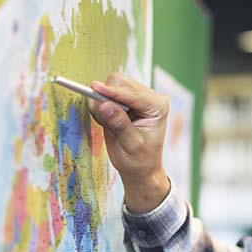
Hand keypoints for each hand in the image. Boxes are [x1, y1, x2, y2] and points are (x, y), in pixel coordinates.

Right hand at [89, 72, 170, 212]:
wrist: (141, 168)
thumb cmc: (140, 159)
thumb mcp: (131, 145)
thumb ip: (119, 124)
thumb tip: (104, 105)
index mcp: (158, 106)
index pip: (132, 93)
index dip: (112, 92)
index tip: (94, 88)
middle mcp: (149, 97)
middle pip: (119, 82)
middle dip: (106, 97)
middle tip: (103, 120)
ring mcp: (136, 96)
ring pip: (110, 85)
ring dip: (102, 102)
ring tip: (109, 124)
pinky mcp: (125, 100)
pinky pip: (105, 93)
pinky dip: (101, 105)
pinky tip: (108, 122)